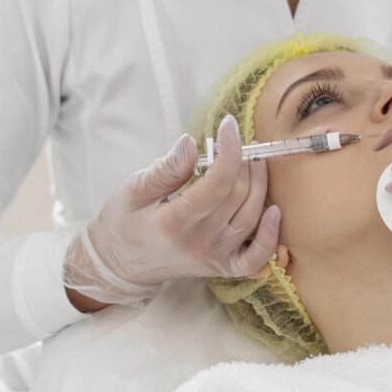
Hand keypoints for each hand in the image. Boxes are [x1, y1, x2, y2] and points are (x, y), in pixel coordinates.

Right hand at [63, 114, 280, 304]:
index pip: (217, 182)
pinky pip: (254, 258)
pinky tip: (274, 211)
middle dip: (243, 159)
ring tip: (253, 158)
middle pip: (237, 195)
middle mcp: (198, 243)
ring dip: (259, 183)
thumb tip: (190, 142)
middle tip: (236, 139)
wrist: (118, 265)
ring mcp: (212, 258)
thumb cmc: (123, 222)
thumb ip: (165, 170)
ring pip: (250, 217)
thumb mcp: (133, 190)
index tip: (228, 124)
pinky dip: (270, 237)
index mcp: (174, 222)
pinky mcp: (220, 268)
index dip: (229, 149)